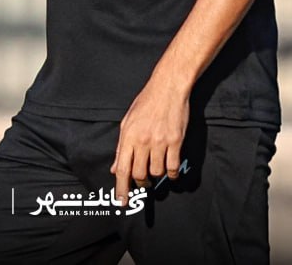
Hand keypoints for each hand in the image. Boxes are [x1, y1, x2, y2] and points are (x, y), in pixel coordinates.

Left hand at [110, 74, 188, 205]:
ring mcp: (160, 142)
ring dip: (155, 177)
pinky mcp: (176, 141)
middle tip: (142, 183)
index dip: (121, 188)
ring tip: (155, 171)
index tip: (121, 202)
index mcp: (129, 136)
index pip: (122, 169)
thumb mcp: (127, 122)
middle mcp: (143, 141)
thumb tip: (116, 168)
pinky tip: (169, 171)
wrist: (168, 88)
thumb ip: (121, 147)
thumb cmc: (146, 103)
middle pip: (139, 174)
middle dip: (140, 184)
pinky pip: (172, 166)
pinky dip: (171, 174)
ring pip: (157, 172)